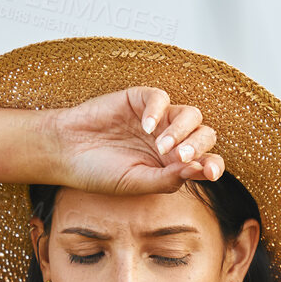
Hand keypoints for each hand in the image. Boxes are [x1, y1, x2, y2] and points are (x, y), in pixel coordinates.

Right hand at [47, 86, 224, 195]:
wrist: (66, 153)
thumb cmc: (100, 173)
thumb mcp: (137, 183)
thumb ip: (169, 179)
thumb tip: (201, 169)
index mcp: (174, 165)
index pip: (206, 161)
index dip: (214, 165)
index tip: (210, 172)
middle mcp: (171, 141)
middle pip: (204, 135)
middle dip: (198, 146)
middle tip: (180, 157)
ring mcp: (157, 120)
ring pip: (189, 115)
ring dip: (181, 130)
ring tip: (162, 146)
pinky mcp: (140, 100)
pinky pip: (161, 98)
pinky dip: (158, 110)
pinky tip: (145, 127)